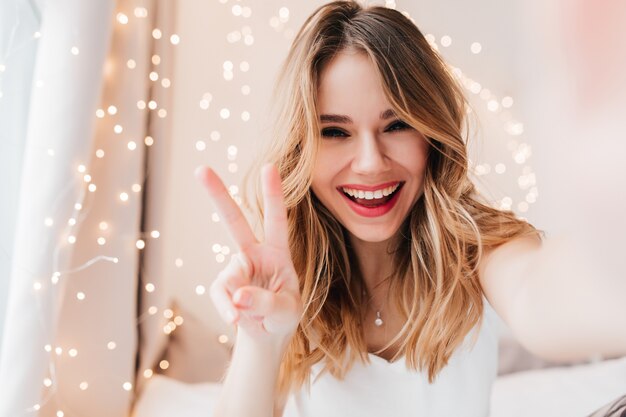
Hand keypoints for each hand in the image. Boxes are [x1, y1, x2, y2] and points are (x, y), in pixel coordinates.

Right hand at [195, 164, 301, 340]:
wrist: (268, 334)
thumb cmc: (284, 315)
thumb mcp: (286, 311)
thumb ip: (267, 302)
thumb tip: (238, 296)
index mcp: (278, 252)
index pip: (276, 220)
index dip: (273, 194)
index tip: (269, 167)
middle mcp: (254, 254)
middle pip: (234, 222)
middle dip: (218, 196)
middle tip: (200, 169)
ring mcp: (236, 268)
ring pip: (228, 280)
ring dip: (237, 302)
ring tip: (249, 318)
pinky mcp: (224, 285)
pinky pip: (220, 295)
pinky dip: (226, 309)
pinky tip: (235, 320)